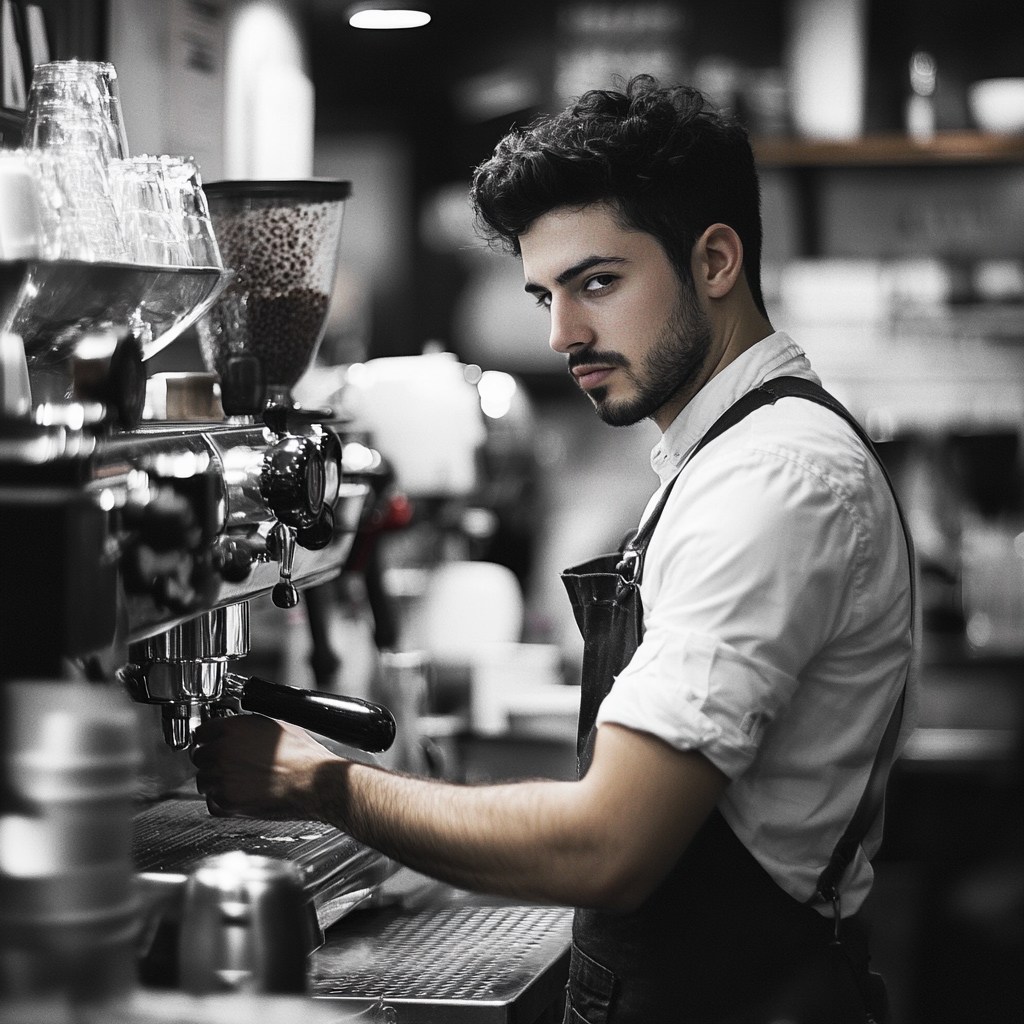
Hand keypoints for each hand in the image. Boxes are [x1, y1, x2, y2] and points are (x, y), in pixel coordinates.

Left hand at [190, 714, 339, 819]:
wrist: (313, 782)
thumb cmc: (302, 755)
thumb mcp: (275, 725)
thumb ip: (247, 727)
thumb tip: (238, 729)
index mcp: (232, 729)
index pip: (201, 732)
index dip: (207, 738)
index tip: (210, 743)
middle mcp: (222, 752)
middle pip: (198, 756)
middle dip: (210, 759)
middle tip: (227, 764)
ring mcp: (222, 779)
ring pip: (203, 780)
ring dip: (214, 781)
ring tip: (236, 781)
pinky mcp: (228, 802)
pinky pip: (211, 803)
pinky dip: (220, 801)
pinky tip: (237, 794)